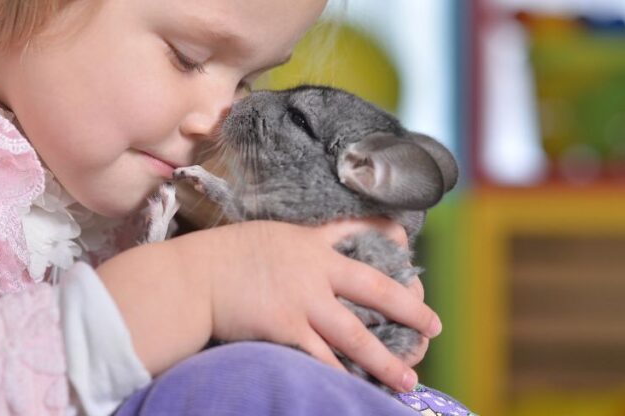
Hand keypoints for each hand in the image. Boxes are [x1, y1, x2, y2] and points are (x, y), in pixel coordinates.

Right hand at [171, 219, 441, 391]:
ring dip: (387, 361)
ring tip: (408, 381)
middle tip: (433, 326)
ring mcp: (303, 302)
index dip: (388, 239)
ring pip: (357, 336)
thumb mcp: (264, 237)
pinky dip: (343, 379)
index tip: (410, 249)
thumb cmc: (218, 257)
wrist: (191, 278)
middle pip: (376, 289)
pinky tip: (358, 392)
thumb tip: (305, 260)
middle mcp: (315, 270)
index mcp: (309, 243)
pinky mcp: (287, 330)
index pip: (357, 232)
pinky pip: (323, 361)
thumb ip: (292, 247)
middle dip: (410, 309)